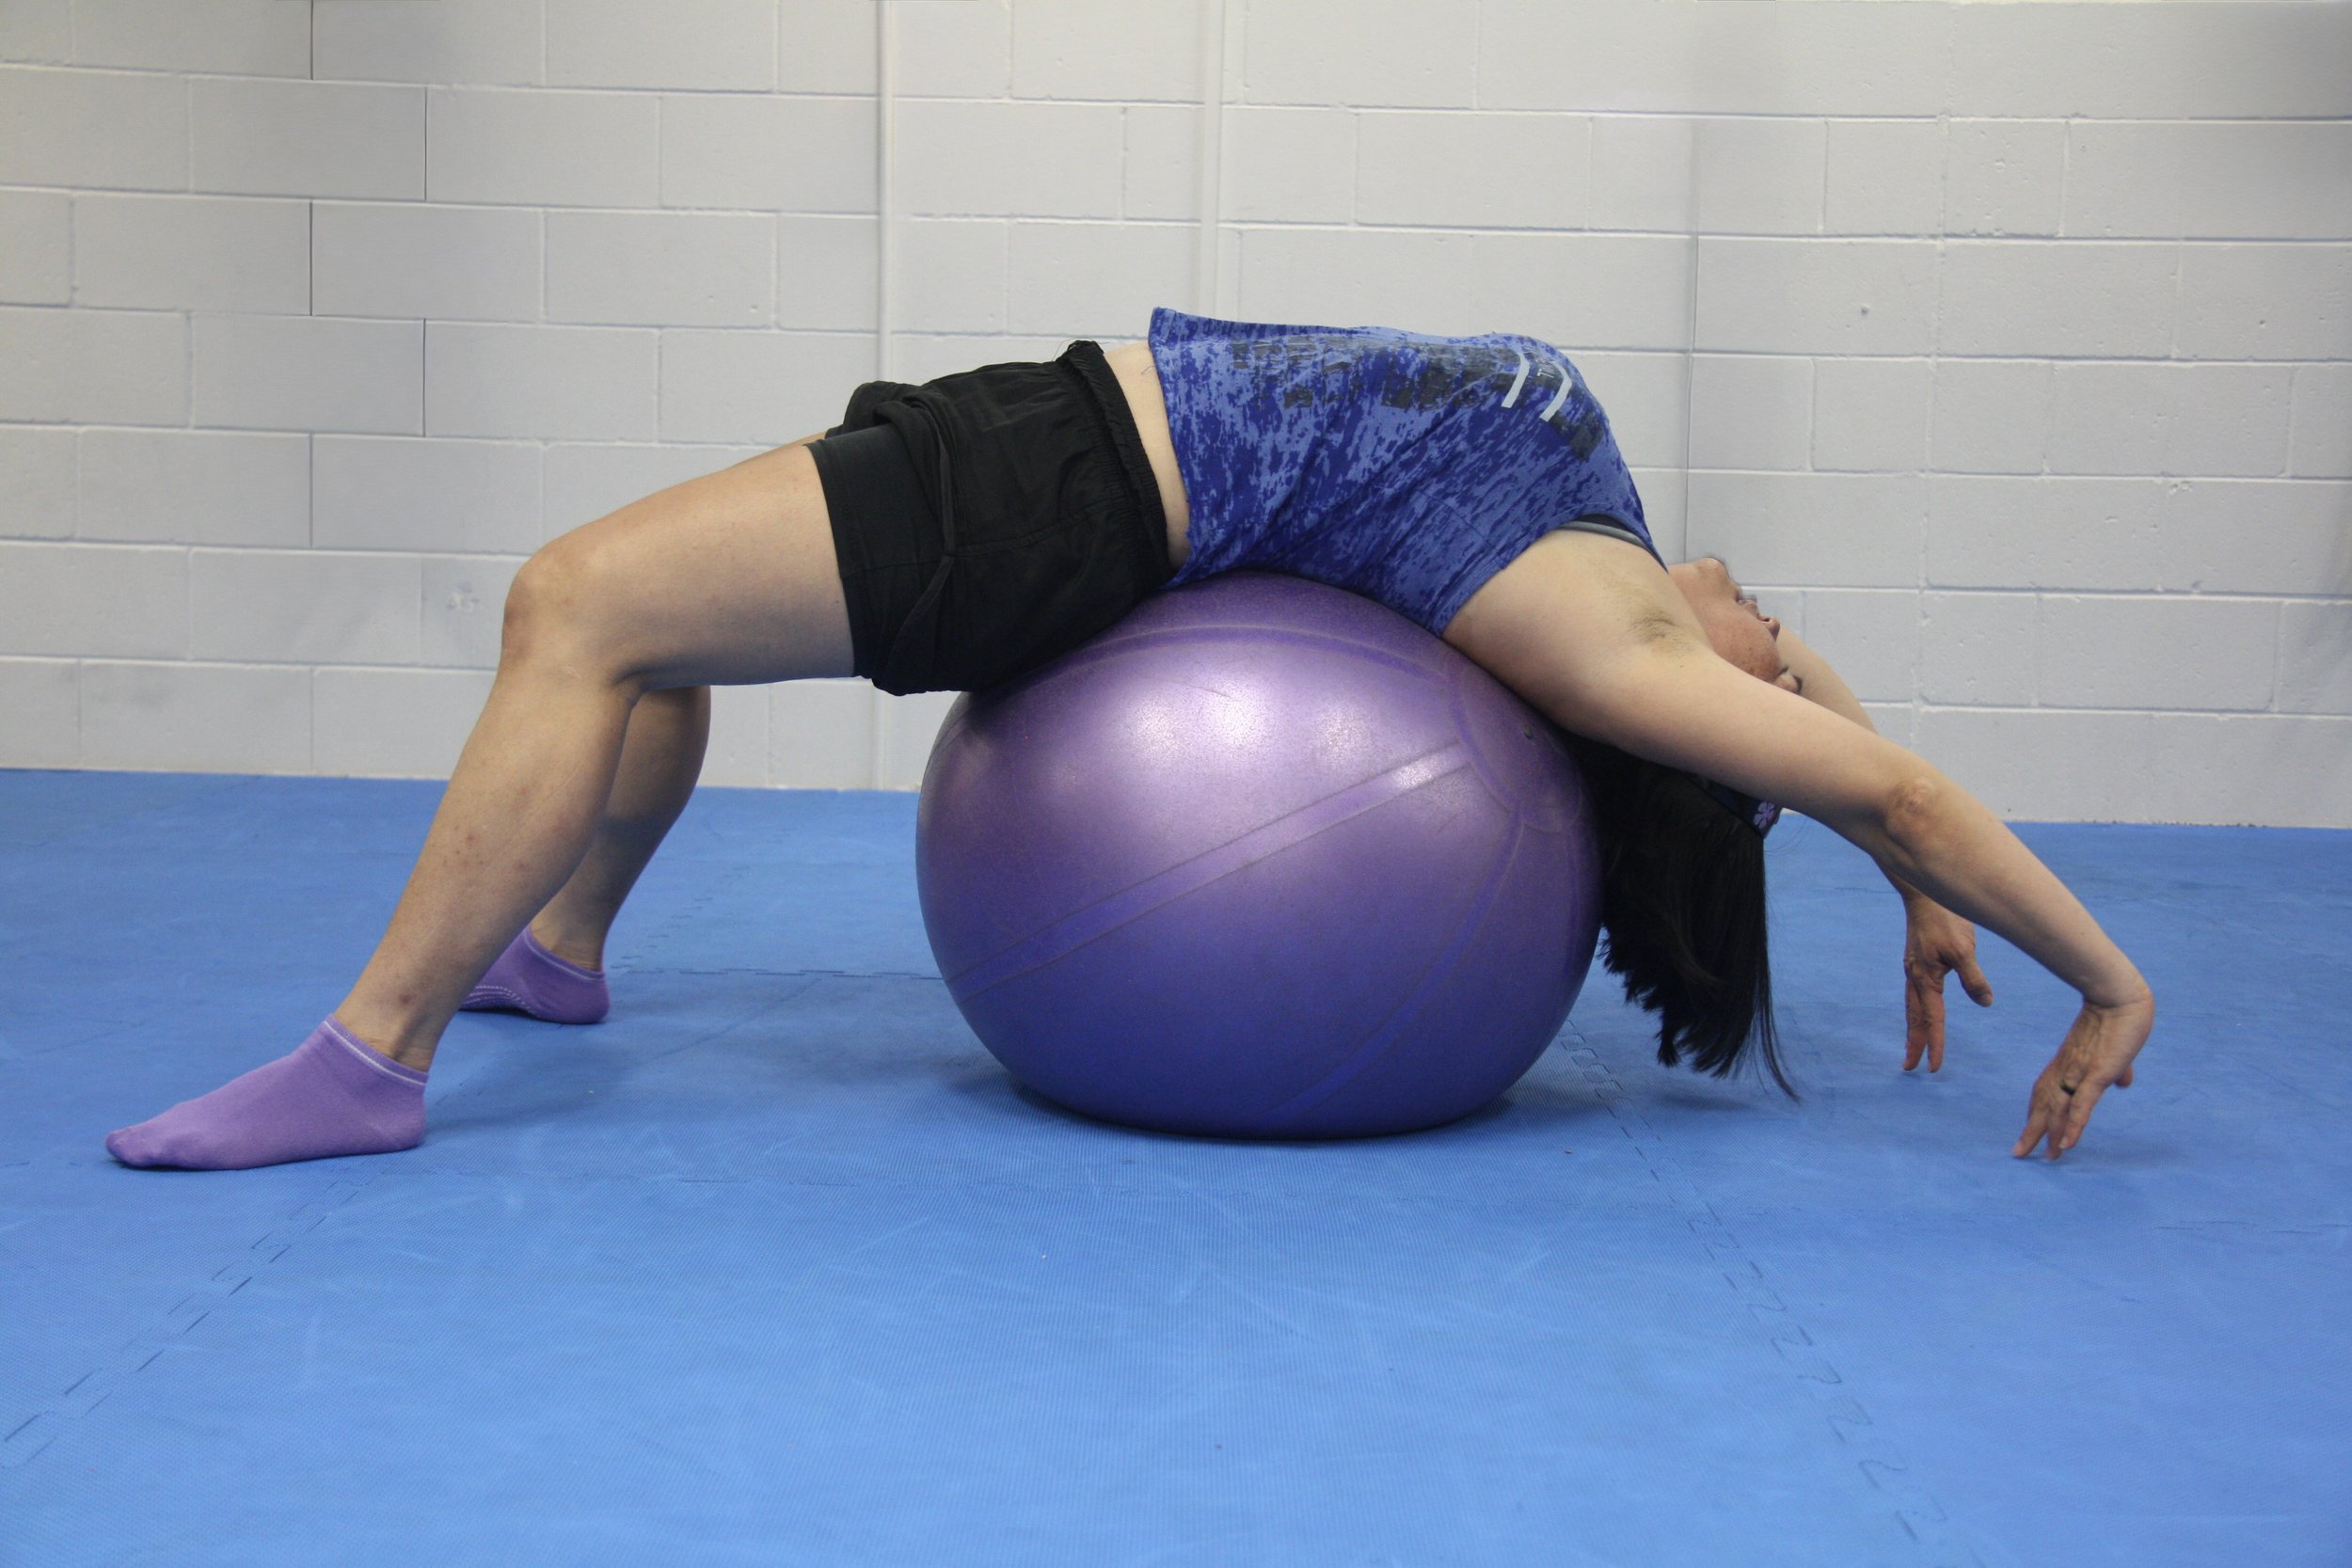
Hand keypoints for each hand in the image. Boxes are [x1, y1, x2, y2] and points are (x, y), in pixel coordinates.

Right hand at [1900, 894, 1994, 1072]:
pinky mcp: (1917, 959)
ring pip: (1912, 1006)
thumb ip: (1973, 978)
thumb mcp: (1964, 949)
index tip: (1934, 1067)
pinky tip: (1920, 1008)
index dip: (1935, 1044)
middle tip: (1910, 1066)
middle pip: (1914, 1017)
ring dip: (1913, 1027)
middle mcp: (1915, 976)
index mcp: (1925, 978)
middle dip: (1914, 1042)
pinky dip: (1915, 1009)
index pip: (1933, 1019)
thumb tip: (1985, 1003)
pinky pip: (1914, 993)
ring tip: (1913, 1045)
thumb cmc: (1945, 918)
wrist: (1924, 893)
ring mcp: (1913, 968)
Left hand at [2013, 991, 2155, 1160]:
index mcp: (2068, 1062)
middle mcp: (2068, 1069)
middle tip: (2020, 1153)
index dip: (2038, 1111)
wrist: (2119, 994)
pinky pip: (2082, 1104)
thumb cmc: (2119, 1017)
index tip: (2031, 1131)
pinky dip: (2074, 1125)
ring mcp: (2080, 1072)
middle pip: (2045, 1103)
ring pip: (2060, 1109)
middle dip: (2034, 1129)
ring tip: (2046, 1157)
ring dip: (2053, 1135)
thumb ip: (2117, 1068)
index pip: (2046, 1091)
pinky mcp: (2097, 1073)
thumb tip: (2124, 1084)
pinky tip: (2068, 1145)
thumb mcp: (2115, 1050)